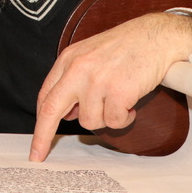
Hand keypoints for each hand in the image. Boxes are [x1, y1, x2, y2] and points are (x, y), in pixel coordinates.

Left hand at [30, 11, 191, 161]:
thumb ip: (73, 80)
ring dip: (105, 117)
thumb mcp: (88, 56)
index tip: (36, 142)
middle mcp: (78, 69)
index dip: (39, 122)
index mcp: (67, 60)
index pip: (45, 96)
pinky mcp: (119, 91)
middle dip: (43, 137)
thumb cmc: (125, 47)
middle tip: (38, 156)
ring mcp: (97, 80)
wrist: (155, 36)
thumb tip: (66, 113)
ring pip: (89, 121)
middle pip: (51, 110)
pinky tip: (130, 102)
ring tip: (118, 100)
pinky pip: (114, 121)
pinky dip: (124, 117)